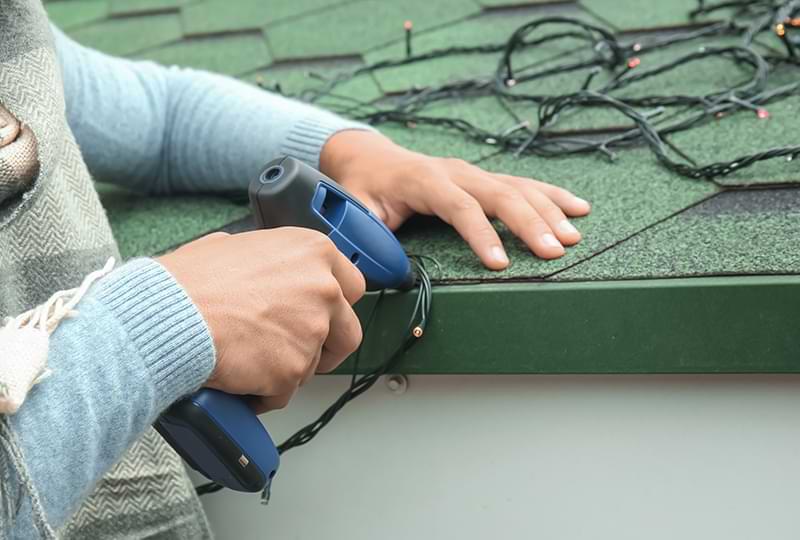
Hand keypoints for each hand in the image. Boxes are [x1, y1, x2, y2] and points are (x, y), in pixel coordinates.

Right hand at [158, 228, 365, 412]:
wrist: (170, 316)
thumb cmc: (191, 282)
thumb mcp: (236, 246)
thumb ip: (271, 260)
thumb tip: (269, 271)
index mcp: (314, 251)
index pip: (352, 286)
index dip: (336, 306)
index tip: (326, 317)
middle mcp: (323, 288)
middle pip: (348, 332)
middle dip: (327, 347)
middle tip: (298, 350)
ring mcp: (312, 331)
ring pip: (314, 364)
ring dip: (287, 368)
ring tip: (249, 358)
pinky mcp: (293, 369)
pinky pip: (285, 392)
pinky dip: (264, 392)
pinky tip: (240, 377)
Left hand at [320, 130, 591, 269]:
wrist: (372, 158)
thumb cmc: (365, 188)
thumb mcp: (355, 209)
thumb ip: (364, 234)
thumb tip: (374, 265)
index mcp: (424, 180)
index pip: (459, 206)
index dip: (481, 233)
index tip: (499, 262)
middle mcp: (456, 172)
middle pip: (499, 194)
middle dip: (529, 223)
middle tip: (553, 250)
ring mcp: (474, 172)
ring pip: (518, 187)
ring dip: (548, 211)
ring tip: (572, 236)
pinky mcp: (485, 178)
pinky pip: (524, 184)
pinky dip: (552, 195)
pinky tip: (577, 207)